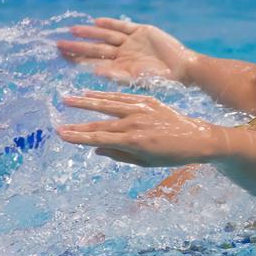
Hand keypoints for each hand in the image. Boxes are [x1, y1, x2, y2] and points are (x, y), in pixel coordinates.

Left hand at [56, 18, 194, 83]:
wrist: (184, 68)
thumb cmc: (162, 79)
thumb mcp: (136, 79)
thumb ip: (115, 75)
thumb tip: (93, 71)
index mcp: (121, 68)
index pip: (94, 61)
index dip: (77, 58)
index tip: (61, 56)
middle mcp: (124, 54)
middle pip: (96, 47)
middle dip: (78, 45)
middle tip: (59, 44)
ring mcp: (133, 42)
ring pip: (106, 35)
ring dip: (90, 32)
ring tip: (72, 30)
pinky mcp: (143, 31)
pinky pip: (123, 26)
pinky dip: (110, 23)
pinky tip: (97, 22)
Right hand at [57, 91, 217, 166]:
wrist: (197, 138)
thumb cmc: (171, 155)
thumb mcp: (145, 162)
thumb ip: (119, 154)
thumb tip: (96, 148)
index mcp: (133, 142)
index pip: (99, 138)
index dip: (78, 137)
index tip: (61, 135)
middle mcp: (135, 124)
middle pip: (99, 123)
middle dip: (77, 123)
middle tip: (57, 122)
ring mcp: (141, 110)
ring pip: (108, 104)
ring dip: (86, 102)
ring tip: (68, 99)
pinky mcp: (148, 101)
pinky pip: (122, 97)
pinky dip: (106, 95)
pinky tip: (91, 93)